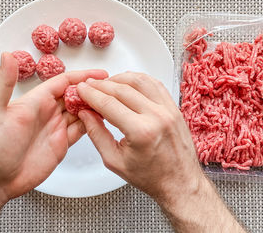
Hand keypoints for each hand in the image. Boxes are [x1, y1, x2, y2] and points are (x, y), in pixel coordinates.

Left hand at [0, 52, 107, 199]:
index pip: (63, 82)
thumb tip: (7, 56)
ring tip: (112, 102)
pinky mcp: (62, 142)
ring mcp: (56, 127)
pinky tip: (102, 119)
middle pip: (75, 95)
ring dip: (95, 106)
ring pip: (81, 111)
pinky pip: (82, 129)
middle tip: (111, 87)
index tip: (99, 73)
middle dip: (92, 90)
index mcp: (35, 100)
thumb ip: (3, 84)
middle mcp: (48, 111)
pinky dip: (93, 123)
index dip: (82, 76)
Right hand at [76, 72, 200, 199]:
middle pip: (122, 89)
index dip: (91, 94)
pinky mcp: (174, 108)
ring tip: (107, 83)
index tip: (82, 89)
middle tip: (90, 85)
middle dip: (101, 85)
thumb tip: (86, 114)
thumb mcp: (115, 161)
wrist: (179, 183)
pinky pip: (155, 84)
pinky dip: (139, 79)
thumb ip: (97, 134)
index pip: (108, 104)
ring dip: (120, 78)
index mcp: (141, 131)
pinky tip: (129, 82)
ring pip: (140, 81)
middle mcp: (157, 116)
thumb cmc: (151, 177)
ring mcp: (168, 110)